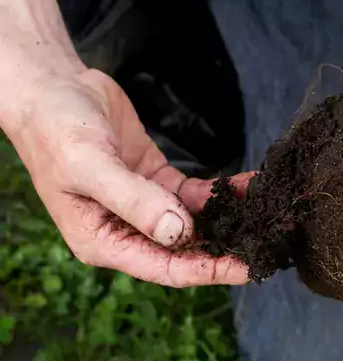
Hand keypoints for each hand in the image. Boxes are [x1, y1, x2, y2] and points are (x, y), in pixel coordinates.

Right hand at [4, 68, 251, 286]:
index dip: (208, 271)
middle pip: (186, 250)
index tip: (248, 267)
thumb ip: (135, 201)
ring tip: (269, 214)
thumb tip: (179, 233)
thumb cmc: (57, 130)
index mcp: (103, 242)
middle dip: (227, 248)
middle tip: (270, 243)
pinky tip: (248, 186)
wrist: (54, 89)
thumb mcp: (91, 167)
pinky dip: (222, 191)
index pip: (165, 268)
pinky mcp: (158, 182)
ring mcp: (145, 207)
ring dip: (230, 218)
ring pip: (196, 222)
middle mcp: (126, 231)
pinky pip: (196, 194)